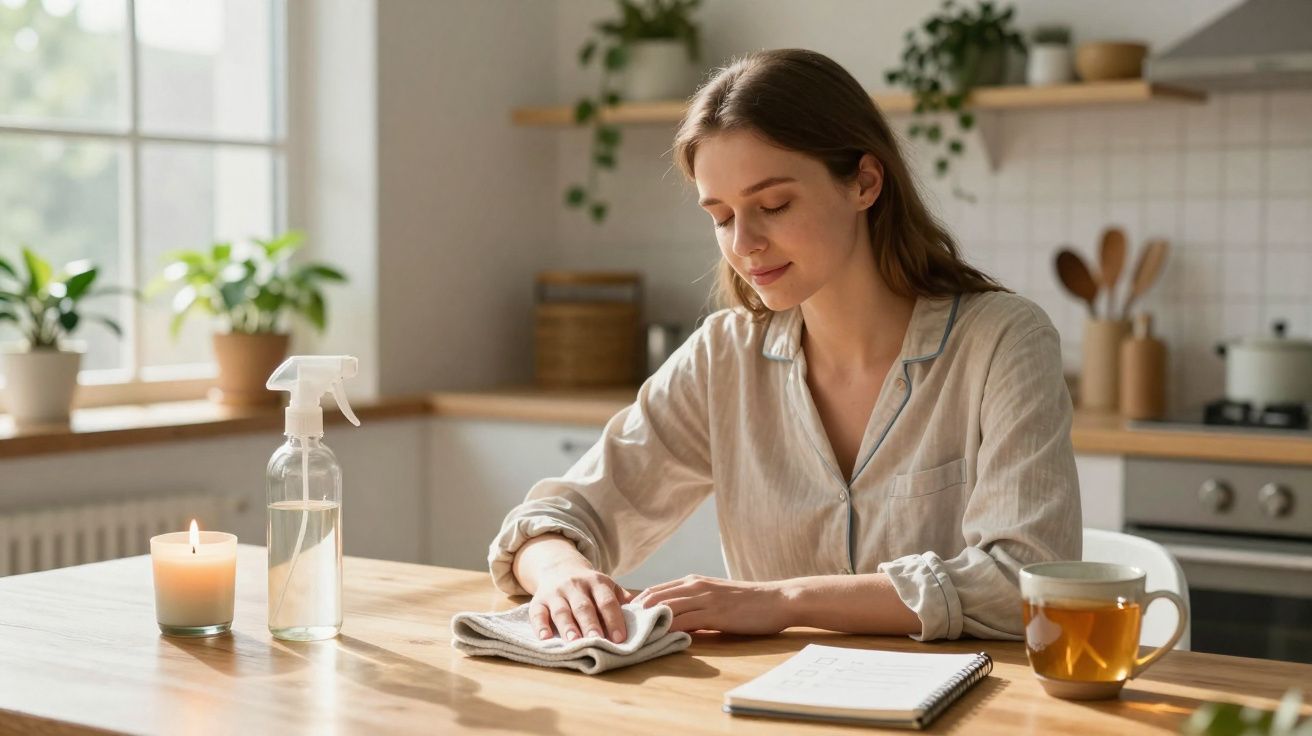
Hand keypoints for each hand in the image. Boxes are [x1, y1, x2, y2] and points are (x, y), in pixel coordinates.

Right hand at [530, 565, 632, 643]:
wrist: (559, 567)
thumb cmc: (589, 586)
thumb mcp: (607, 586)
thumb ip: (622, 600)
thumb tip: (645, 616)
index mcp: (597, 582)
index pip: (607, 601)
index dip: (614, 619)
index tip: (620, 638)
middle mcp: (576, 585)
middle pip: (584, 607)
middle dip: (591, 625)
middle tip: (597, 641)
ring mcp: (556, 593)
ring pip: (561, 611)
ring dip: (567, 627)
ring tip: (573, 642)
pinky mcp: (539, 601)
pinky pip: (538, 613)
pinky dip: (540, 626)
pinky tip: (545, 638)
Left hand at [633, 574, 792, 634]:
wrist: (777, 599)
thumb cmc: (749, 603)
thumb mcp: (716, 600)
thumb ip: (695, 608)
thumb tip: (676, 623)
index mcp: (693, 581)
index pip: (655, 590)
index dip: (636, 604)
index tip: (622, 619)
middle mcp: (695, 585)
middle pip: (653, 596)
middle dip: (634, 613)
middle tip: (620, 630)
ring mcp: (704, 597)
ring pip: (665, 607)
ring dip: (646, 622)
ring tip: (631, 636)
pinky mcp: (715, 612)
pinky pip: (684, 620)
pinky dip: (667, 629)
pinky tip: (657, 639)